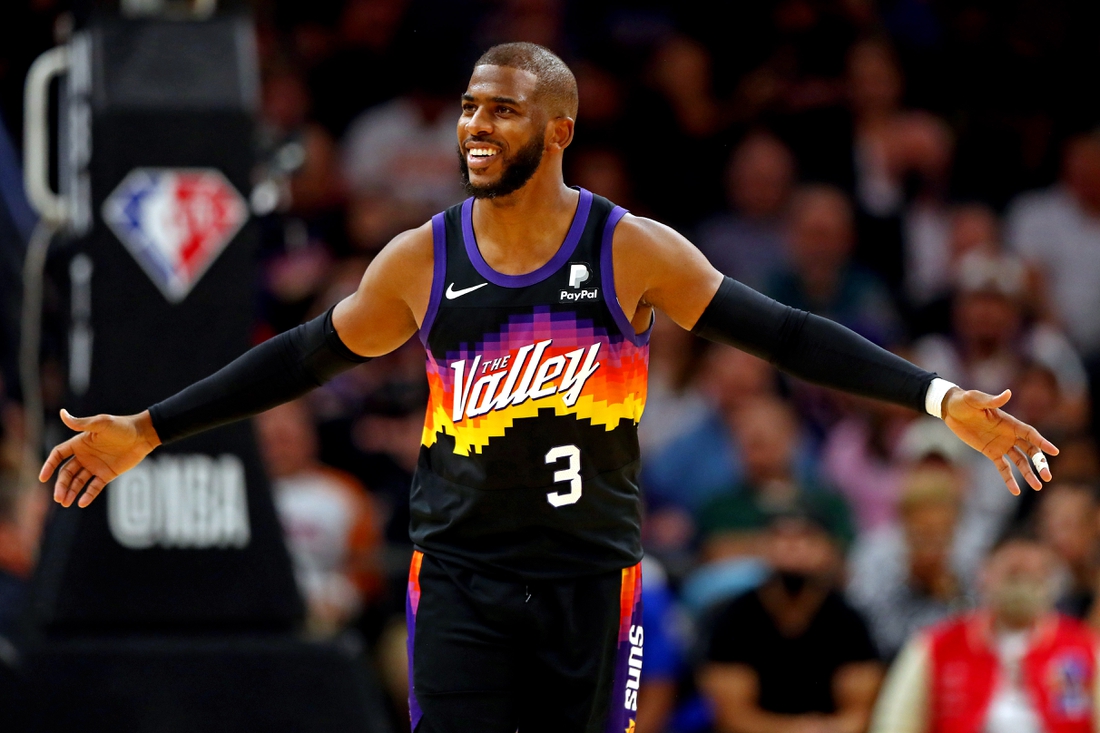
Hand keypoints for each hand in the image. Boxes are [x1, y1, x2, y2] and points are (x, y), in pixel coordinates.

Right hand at [39, 409, 161, 507]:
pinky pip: (94, 487)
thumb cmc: (122, 426)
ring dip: (71, 492)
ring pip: (78, 481)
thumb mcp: (101, 424)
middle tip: (58, 498)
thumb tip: (62, 413)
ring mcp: (95, 466)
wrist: (144, 435)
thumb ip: (81, 423)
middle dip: (61, 485)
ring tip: (65, 503)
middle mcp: (85, 456)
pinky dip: (88, 495)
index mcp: (79, 443)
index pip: (58, 455)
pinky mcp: (107, 474)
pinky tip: (82, 503)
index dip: (49, 465)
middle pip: (66, 473)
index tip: (42, 478)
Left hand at [942, 388, 1058, 494]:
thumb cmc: (965, 401)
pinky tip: (1016, 491)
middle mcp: (1010, 435)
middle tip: (1047, 476)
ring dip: (1029, 473)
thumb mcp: (976, 400)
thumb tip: (1008, 393)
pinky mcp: (991, 452)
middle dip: (1040, 463)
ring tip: (1038, 487)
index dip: (1042, 442)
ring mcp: (1002, 445)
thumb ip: (992, 400)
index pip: (1030, 434)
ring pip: (1020, 461)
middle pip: (1030, 450)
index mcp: (1010, 422)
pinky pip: (1003, 468)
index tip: (1054, 452)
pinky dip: (1009, 479)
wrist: (951, 410)